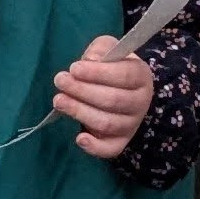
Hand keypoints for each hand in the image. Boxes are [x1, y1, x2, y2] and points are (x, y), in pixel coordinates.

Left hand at [52, 37, 155, 158]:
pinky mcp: (120, 141)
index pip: (124, 76)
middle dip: (82, 90)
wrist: (121, 89)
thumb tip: (91, 61)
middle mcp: (140, 102)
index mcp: (140, 76)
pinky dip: (95, 147)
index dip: (98, 73)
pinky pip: (111, 149)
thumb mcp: (107, 49)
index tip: (74, 68)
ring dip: (80, 112)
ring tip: (59, 100)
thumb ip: (100, 50)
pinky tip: (79, 138)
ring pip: (107, 123)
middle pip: (113, 100)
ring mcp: (131, 124)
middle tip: (60, 80)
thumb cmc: (110, 66)